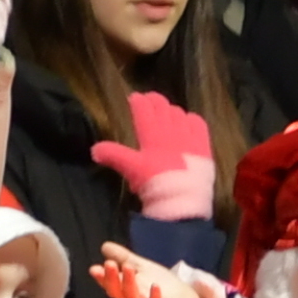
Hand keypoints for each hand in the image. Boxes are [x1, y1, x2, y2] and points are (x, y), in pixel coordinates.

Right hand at [91, 89, 219, 222]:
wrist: (182, 200)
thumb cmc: (154, 184)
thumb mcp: (131, 170)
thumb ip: (113, 156)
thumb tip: (95, 149)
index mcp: (152, 135)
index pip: (144, 110)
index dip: (138, 101)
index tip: (134, 97)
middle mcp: (171, 132)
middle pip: (163, 108)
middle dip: (155, 101)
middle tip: (149, 99)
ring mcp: (188, 138)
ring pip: (180, 114)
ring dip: (172, 110)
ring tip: (167, 112)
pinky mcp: (203, 147)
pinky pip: (199, 125)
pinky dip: (192, 119)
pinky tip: (189, 121)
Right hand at [92, 241, 225, 297]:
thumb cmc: (164, 289)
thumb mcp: (144, 269)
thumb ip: (124, 258)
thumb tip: (104, 246)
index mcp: (130, 290)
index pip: (112, 285)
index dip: (103, 279)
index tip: (94, 269)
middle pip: (119, 293)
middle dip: (112, 280)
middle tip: (108, 264)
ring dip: (129, 284)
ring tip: (127, 267)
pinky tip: (155, 286)